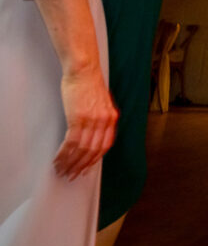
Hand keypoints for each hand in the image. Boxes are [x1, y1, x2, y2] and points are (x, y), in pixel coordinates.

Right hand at [55, 65, 118, 179]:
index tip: (86, 168)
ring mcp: (92, 120)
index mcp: (112, 117)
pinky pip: (71, 142)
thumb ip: (100, 118)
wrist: (83, 70)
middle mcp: (104, 120)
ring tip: (61, 170)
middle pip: (93, 151)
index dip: (95, 159)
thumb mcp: (101, 103)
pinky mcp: (78, 118)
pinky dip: (63, 154)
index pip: (106, 145)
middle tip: (71, 175)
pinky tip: (57, 160)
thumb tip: (92, 134)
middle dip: (81, 166)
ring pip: (81, 149)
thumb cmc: (89, 85)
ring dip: (70, 163)